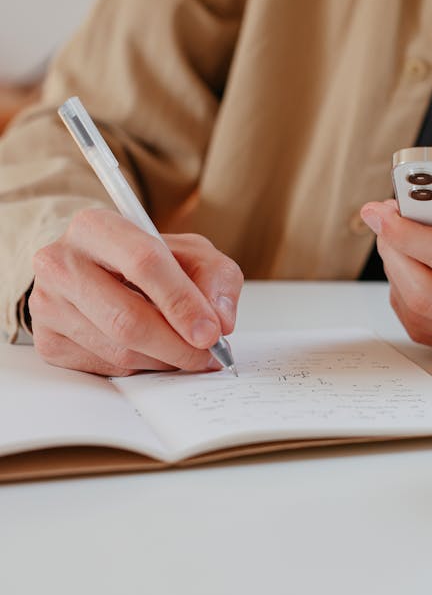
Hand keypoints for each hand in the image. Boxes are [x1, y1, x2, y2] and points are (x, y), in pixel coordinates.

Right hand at [29, 208, 243, 375]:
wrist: (95, 272)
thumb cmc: (144, 260)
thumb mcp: (189, 253)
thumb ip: (215, 278)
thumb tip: (220, 321)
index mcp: (95, 227)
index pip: (143, 263)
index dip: (182, 302)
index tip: (211, 332)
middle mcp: (61, 262)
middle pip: (127, 319)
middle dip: (178, 345)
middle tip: (207, 356)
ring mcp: (48, 304)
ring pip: (119, 350)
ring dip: (164, 360)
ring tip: (184, 351)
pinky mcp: (47, 341)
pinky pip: (106, 367)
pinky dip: (141, 367)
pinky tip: (151, 351)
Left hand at [360, 167, 431, 361]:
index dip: (414, 235)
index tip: (383, 210)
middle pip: (425, 296)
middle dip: (393, 253)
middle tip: (380, 217)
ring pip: (419, 315)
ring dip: (395, 273)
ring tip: (391, 234)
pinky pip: (426, 326)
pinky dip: (407, 292)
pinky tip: (407, 261)